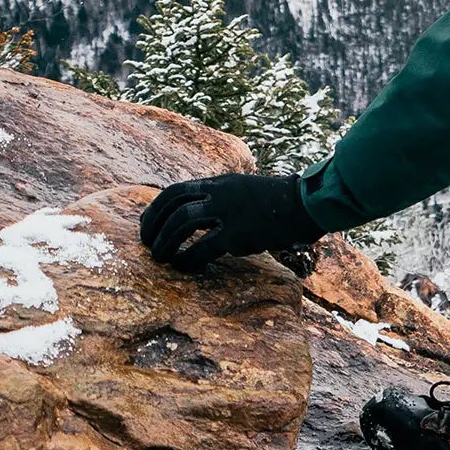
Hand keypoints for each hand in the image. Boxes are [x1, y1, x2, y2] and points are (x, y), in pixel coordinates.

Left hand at [138, 172, 317, 274]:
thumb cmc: (274, 202)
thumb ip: (219, 197)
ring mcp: (229, 212)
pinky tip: (183, 267)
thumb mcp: (241, 189)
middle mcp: (219, 194)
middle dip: (154, 227)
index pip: (174, 191)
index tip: (146, 224)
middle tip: (147, 245)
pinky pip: (203, 248)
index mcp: (218, 183)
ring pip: (183, 224)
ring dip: (165, 243)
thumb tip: (196, 213)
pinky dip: (188, 259)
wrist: (303, 205)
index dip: (155, 209)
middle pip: (173, 207)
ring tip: (159, 258)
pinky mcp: (239, 234)